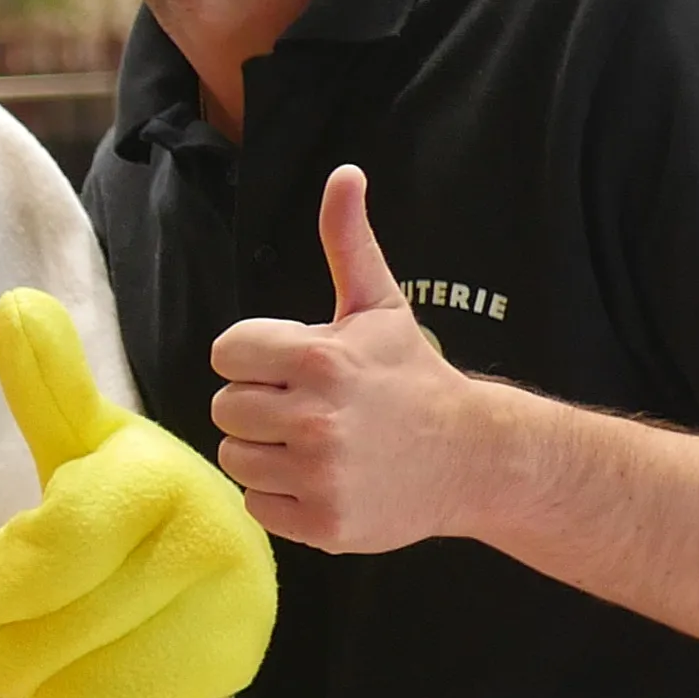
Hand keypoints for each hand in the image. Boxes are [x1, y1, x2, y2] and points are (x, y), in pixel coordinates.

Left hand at [0, 290, 275, 697]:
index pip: (61, 539)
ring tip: (29, 677)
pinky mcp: (236, 660)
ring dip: (41, 687)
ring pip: (94, 673)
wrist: (210, 579)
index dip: (3, 583)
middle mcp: (206, 529)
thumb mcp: (77, 444)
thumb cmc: (122, 509)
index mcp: (153, 470)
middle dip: (11, 648)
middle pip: (69, 616)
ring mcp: (229, 600)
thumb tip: (14, 303)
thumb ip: (45, 385)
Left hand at [210, 166, 484, 551]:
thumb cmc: (411, 377)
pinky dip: (281, 497)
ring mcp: (321, 475)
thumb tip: (344, 173)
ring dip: (265, 451)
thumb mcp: (379, 306)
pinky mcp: (324, 524)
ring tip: (312, 442)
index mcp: (320, 359)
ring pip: (235, 457)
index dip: (254, 358)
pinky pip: (256, 504)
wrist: (472, 458)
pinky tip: (320, 479)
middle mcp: (317, 419)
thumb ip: (348, 241)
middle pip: (226, 407)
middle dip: (259, 404)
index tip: (291, 366)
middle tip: (305, 407)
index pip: (227, 354)